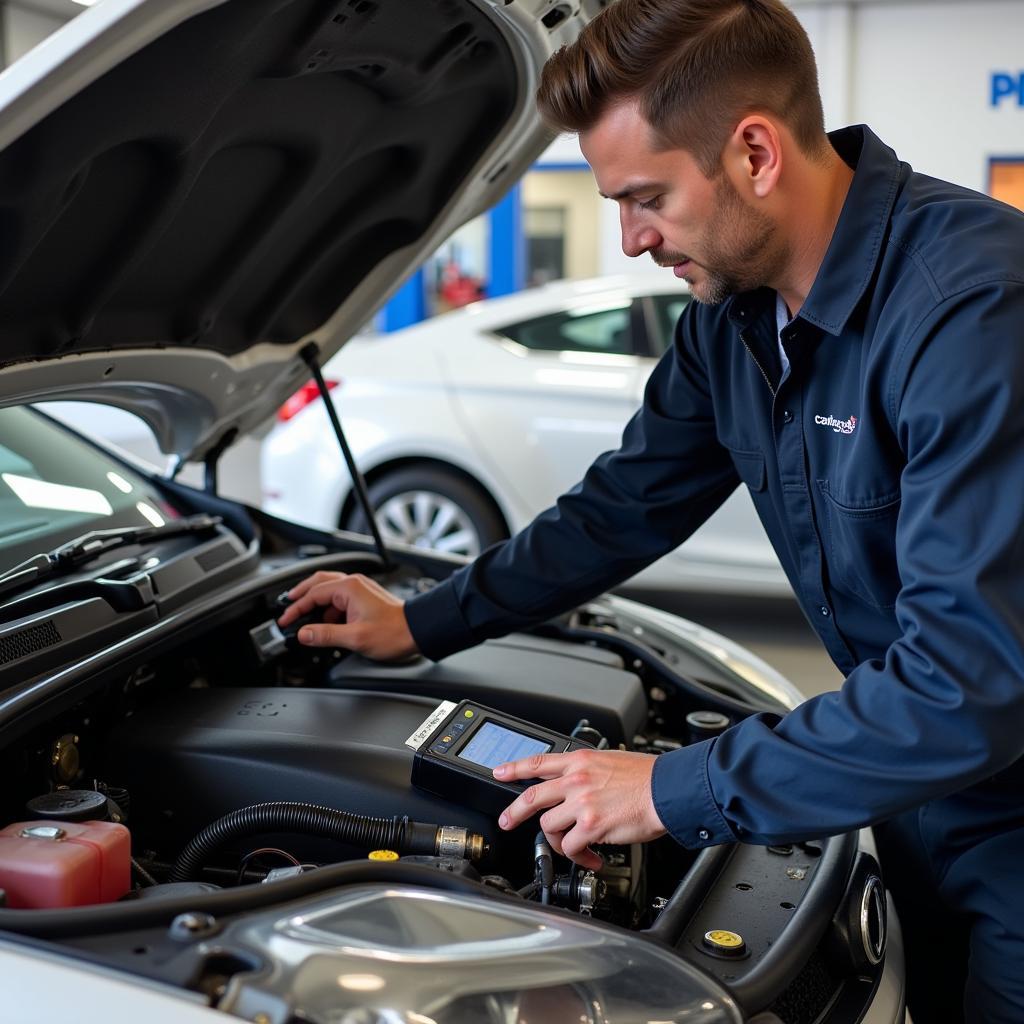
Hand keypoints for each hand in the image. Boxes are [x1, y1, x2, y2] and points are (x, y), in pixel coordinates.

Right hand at [276, 571, 418, 660]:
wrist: (418, 631)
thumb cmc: (394, 632)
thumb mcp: (355, 638)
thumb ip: (325, 635)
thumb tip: (304, 634)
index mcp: (349, 588)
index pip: (312, 593)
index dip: (295, 607)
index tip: (285, 620)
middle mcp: (354, 584)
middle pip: (318, 582)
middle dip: (300, 596)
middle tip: (287, 609)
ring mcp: (360, 590)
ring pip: (329, 590)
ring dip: (315, 603)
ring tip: (304, 620)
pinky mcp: (365, 598)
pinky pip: (340, 599)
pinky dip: (328, 609)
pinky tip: (326, 624)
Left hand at [494, 749, 665, 869]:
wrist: (667, 789)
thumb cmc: (647, 777)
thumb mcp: (609, 761)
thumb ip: (588, 772)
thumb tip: (576, 786)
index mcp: (580, 761)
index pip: (538, 762)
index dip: (515, 768)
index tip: (500, 772)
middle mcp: (576, 780)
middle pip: (532, 797)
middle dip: (514, 812)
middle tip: (506, 822)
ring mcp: (581, 802)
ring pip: (550, 826)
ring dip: (560, 841)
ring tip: (576, 848)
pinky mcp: (591, 825)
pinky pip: (572, 847)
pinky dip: (580, 857)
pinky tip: (592, 859)